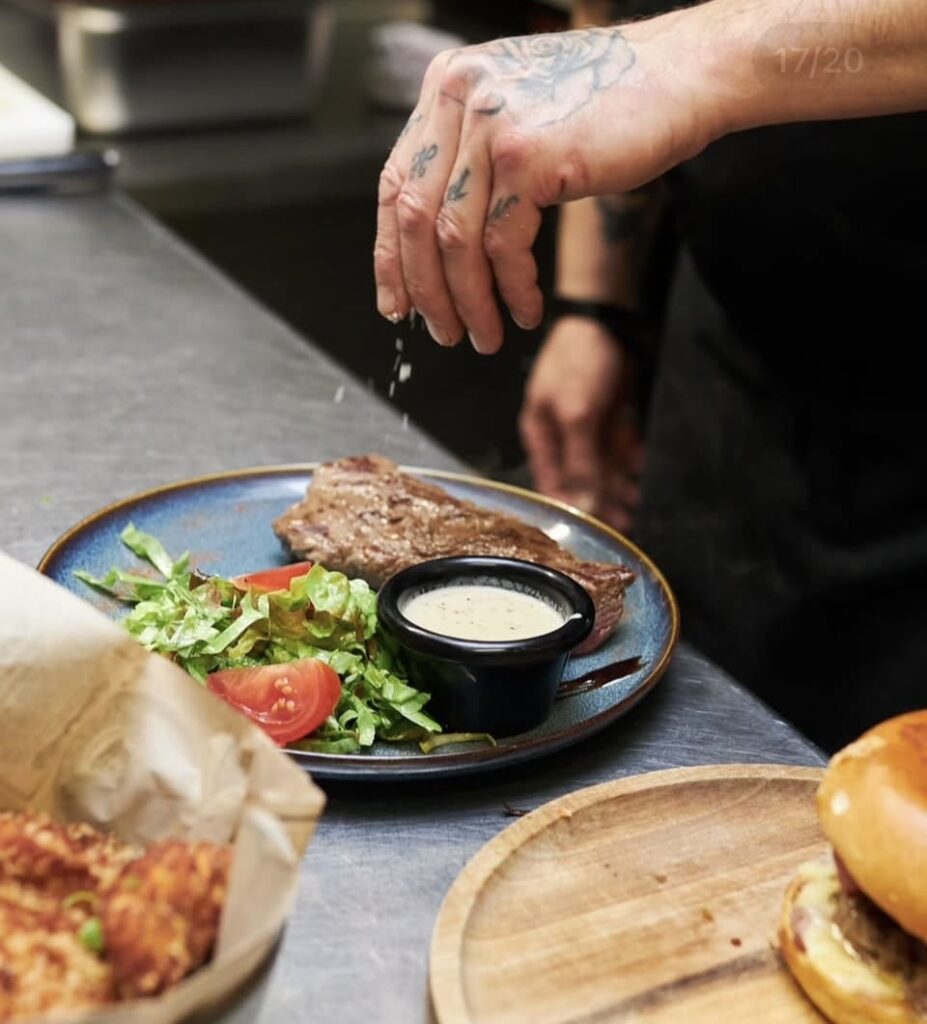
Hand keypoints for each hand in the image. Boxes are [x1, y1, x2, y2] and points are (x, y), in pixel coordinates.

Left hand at [374, 19, 714, 352]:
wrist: (682, 76)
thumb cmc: (609, 104)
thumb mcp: (519, 117)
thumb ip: (471, 161)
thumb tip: (433, 241)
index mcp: (449, 87)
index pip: (394, 184)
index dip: (391, 256)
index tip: (398, 302)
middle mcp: (461, 97)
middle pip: (414, 218)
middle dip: (427, 291)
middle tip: (444, 331)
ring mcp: (492, 124)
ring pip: (454, 240)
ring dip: (468, 302)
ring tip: (485, 335)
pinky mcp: (529, 155)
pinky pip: (502, 246)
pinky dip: (511, 289)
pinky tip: (525, 310)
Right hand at [519, 316, 643, 533]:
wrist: (607, 317)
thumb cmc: (580, 363)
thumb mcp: (577, 415)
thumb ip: (579, 462)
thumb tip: (582, 505)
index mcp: (542, 435)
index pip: (552, 484)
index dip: (571, 509)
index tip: (592, 533)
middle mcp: (562, 435)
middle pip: (581, 478)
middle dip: (601, 501)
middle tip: (624, 524)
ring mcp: (587, 424)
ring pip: (603, 465)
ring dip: (619, 484)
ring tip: (636, 504)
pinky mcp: (610, 414)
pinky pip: (620, 445)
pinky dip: (630, 459)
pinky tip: (641, 471)